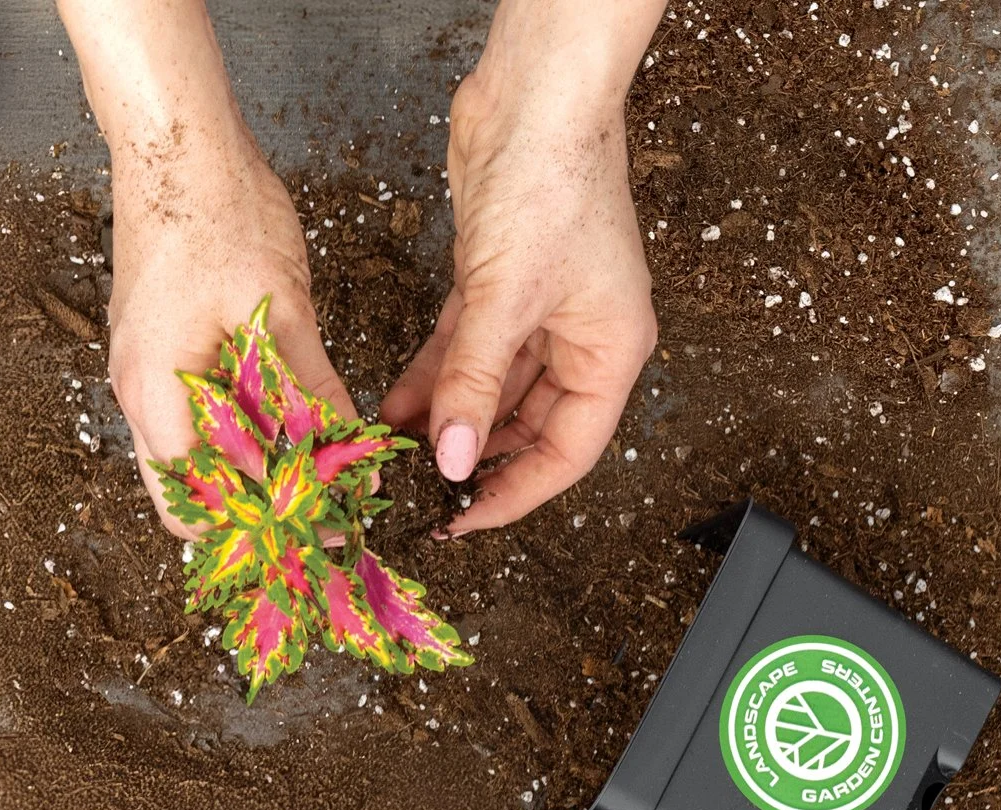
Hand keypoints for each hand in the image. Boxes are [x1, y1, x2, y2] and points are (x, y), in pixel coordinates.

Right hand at [107, 136, 354, 538]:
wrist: (178, 147)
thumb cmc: (220, 214)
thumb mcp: (282, 311)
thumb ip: (312, 390)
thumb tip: (348, 453)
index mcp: (157, 394)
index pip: (198, 502)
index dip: (261, 525)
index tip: (322, 526)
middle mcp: (137, 395)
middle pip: (187, 493)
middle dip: (251, 511)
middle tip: (319, 512)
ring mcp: (141, 372)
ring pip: (192, 456)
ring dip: (246, 470)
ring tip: (312, 471)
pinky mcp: (157, 351)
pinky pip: (193, 414)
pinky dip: (237, 431)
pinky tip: (285, 421)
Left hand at [382, 0, 663, 536]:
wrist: (534, 97)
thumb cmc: (552, 184)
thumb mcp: (505, 298)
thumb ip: (473, 383)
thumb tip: (452, 460)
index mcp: (611, 352)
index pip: (567, 453)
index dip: (514, 494)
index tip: (461, 520)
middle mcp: (581, 337)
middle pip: (526, 426)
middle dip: (472, 457)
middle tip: (416, 492)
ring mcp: (538, 310)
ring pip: (488, 388)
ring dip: (441, 419)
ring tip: (389, 455)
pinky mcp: (495, 283)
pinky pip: (462, 351)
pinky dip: (429, 377)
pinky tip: (391, 406)